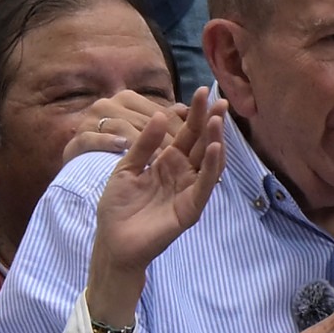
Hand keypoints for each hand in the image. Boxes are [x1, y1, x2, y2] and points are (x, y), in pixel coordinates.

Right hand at [61, 91, 186, 163]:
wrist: (80, 168)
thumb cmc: (115, 147)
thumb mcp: (141, 134)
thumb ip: (165, 121)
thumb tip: (187, 111)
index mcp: (127, 99)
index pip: (160, 113)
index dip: (181, 129)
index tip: (199, 146)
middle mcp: (109, 105)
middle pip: (143, 120)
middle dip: (166, 140)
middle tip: (186, 159)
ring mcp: (90, 121)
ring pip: (121, 127)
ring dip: (140, 141)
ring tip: (159, 159)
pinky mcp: (77, 140)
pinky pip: (92, 138)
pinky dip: (109, 141)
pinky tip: (122, 147)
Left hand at [90, 89, 225, 277]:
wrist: (112, 241)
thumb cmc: (118, 207)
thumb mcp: (126, 168)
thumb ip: (144, 144)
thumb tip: (162, 115)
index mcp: (168, 162)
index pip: (187, 133)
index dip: (196, 114)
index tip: (204, 91)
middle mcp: (183, 174)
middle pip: (201, 144)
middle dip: (212, 123)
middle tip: (221, 100)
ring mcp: (189, 191)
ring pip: (208, 162)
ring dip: (215, 141)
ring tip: (218, 120)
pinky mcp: (190, 209)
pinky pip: (204, 185)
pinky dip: (210, 167)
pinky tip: (215, 149)